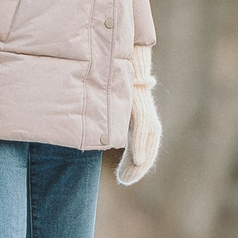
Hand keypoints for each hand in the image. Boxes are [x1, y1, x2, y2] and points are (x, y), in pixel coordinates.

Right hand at [116, 45, 160, 185]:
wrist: (121, 57)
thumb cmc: (112, 76)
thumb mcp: (109, 101)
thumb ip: (106, 116)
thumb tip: (91, 126)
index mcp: (140, 116)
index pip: (141, 145)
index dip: (133, 162)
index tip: (125, 176)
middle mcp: (146, 116)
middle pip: (146, 147)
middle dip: (136, 167)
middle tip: (126, 181)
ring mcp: (145, 113)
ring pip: (146, 144)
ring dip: (138, 163)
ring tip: (128, 179)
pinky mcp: (141, 109)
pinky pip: (142, 132)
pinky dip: (140, 148)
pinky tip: (137, 162)